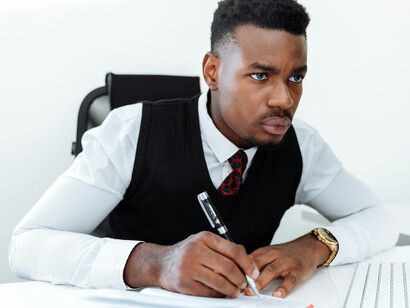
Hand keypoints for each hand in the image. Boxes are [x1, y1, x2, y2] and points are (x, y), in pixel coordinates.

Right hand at [124, 231, 258, 297]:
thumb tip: (247, 262)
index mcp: (204, 238)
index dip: (248, 263)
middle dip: (241, 279)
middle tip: (245, 283)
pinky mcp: (184, 284)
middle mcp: (196, 250)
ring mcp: (189, 267)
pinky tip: (221, 293)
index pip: (233, 250)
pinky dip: (219, 295)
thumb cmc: (186, 253)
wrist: (160, 263)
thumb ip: (222, 249)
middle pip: (229, 267)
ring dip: (232, 289)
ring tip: (235, 290)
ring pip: (220, 282)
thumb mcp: (203, 243)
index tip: (253, 272)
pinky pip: (209, 292)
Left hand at [244, 234, 329, 297]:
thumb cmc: (287, 252)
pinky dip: (283, 288)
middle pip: (258, 264)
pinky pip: (290, 280)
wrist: (308, 247)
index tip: (232, 278)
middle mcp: (274, 255)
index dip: (240, 269)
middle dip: (248, 276)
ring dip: (261, 281)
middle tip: (240, 287)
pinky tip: (277, 294)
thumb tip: (239, 271)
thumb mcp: (269, 253)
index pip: (249, 259)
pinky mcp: (297, 270)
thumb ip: (256, 261)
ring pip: (272, 270)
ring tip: (254, 291)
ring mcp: (286, 262)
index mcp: (265, 251)